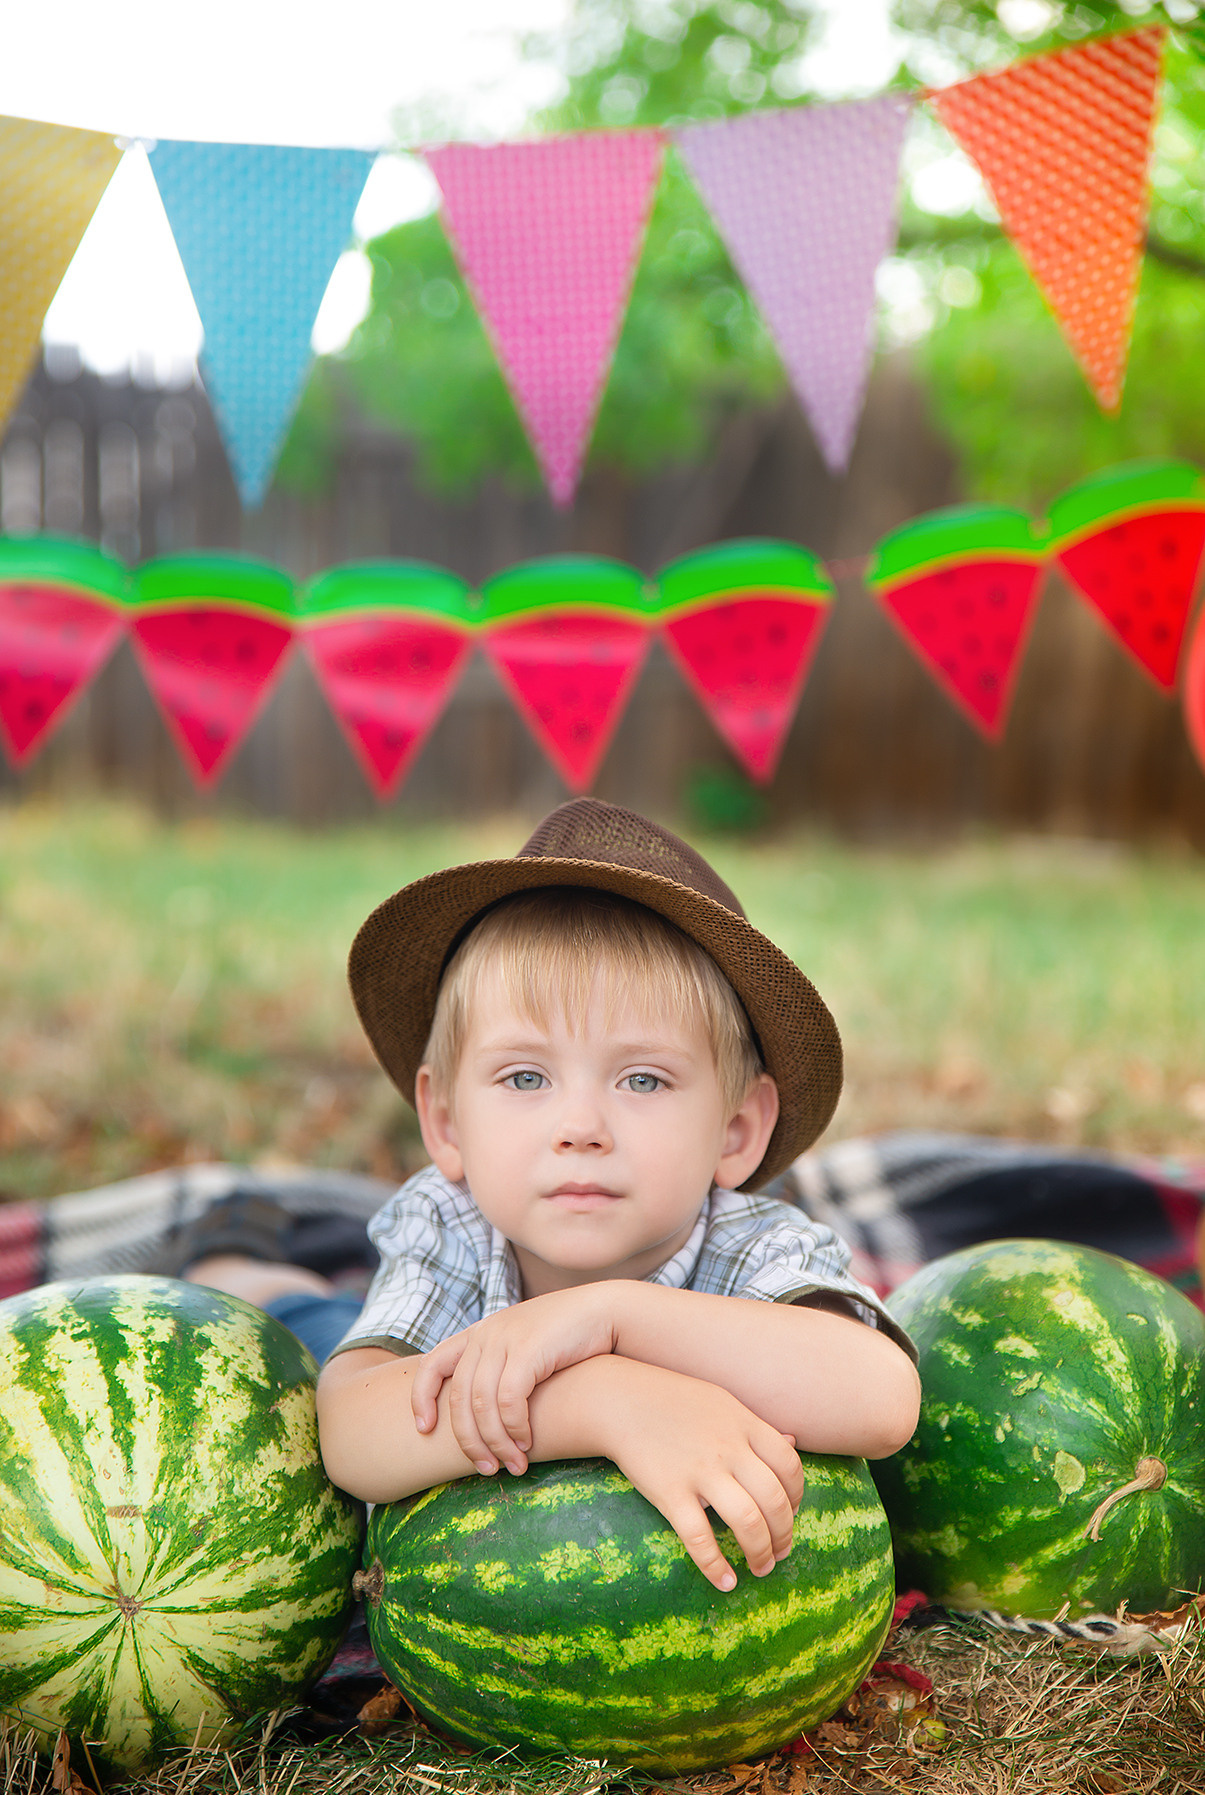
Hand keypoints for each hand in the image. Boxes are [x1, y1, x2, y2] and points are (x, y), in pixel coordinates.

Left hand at [410, 1287, 617, 1474]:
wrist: (604, 1312)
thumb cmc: (567, 1340)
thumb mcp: (523, 1348)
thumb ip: (500, 1369)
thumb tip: (482, 1416)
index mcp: (479, 1333)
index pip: (430, 1364)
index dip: (420, 1399)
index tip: (425, 1430)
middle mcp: (486, 1334)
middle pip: (458, 1397)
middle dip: (469, 1441)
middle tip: (486, 1469)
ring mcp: (506, 1340)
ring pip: (482, 1405)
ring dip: (496, 1442)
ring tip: (513, 1465)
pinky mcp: (528, 1350)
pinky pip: (509, 1401)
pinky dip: (514, 1428)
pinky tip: (528, 1443)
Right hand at [594, 1359, 805, 1591]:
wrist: (621, 1400)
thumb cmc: (674, 1401)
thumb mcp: (722, 1403)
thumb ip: (756, 1426)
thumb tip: (793, 1441)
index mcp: (745, 1424)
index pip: (790, 1467)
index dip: (798, 1497)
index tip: (791, 1514)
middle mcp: (729, 1448)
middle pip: (775, 1500)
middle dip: (784, 1536)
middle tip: (780, 1554)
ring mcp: (699, 1470)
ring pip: (747, 1521)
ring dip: (760, 1553)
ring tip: (760, 1568)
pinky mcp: (669, 1491)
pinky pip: (699, 1537)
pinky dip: (716, 1566)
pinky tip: (725, 1581)